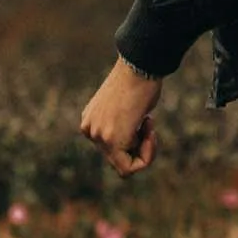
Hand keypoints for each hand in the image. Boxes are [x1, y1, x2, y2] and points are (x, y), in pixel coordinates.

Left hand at [80, 59, 163, 177]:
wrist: (139, 68)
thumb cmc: (139, 83)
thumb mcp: (125, 108)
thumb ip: (121, 125)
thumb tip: (130, 140)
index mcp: (90, 122)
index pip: (112, 149)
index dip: (135, 141)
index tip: (143, 120)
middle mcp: (89, 131)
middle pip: (118, 158)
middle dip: (139, 146)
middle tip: (148, 122)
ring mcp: (97, 137)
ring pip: (125, 166)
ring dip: (145, 149)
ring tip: (148, 121)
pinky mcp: (109, 141)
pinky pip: (128, 168)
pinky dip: (146, 155)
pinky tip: (149, 130)